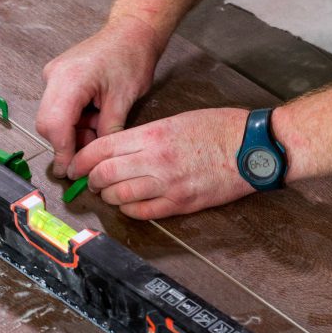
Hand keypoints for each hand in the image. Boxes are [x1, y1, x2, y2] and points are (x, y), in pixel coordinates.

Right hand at [36, 16, 162, 177]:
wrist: (132, 31)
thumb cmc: (132, 58)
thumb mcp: (123, 101)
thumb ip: (107, 132)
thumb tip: (96, 161)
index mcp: (70, 79)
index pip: (55, 125)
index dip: (62, 152)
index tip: (72, 172)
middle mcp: (55, 76)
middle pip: (49, 123)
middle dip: (68, 143)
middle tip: (92, 152)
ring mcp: (54, 75)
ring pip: (53, 118)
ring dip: (74, 132)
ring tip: (100, 128)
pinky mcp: (58, 77)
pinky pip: (59, 108)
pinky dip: (75, 120)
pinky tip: (95, 118)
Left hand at [68, 107, 254, 219]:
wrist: (254, 148)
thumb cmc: (221, 128)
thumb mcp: (177, 120)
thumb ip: (145, 135)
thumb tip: (119, 148)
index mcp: (154, 134)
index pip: (102, 148)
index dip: (82, 159)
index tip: (76, 164)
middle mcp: (156, 160)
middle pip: (104, 175)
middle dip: (90, 179)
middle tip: (89, 180)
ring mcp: (168, 185)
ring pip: (119, 197)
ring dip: (108, 196)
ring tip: (108, 192)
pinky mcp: (181, 203)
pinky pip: (143, 212)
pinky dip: (129, 209)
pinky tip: (129, 204)